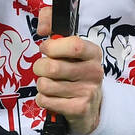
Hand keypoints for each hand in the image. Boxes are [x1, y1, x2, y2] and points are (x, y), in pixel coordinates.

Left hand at [32, 5, 103, 134]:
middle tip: (43, 70)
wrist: (91, 108)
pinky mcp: (79, 109)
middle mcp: (94, 72)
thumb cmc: (75, 73)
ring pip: (46, 85)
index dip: (52, 46)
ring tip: (50, 85)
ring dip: (41, 85)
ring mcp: (88, 92)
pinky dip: (43, 99)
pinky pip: (46, 101)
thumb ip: (53, 25)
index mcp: (93, 53)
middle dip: (40, 68)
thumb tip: (42, 27)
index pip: (74, 45)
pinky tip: (52, 98)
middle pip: (53, 67)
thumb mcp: (70, 49)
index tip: (45, 48)